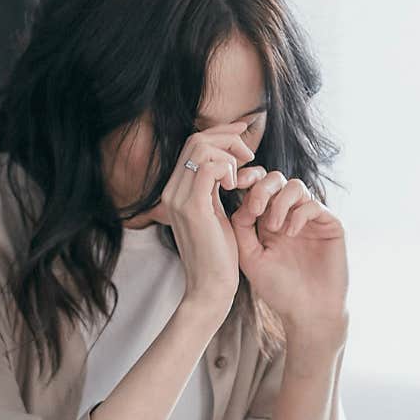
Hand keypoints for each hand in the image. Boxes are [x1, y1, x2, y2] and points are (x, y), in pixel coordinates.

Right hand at [126, 120, 261, 308]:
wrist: (210, 286)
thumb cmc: (218, 253)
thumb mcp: (215, 212)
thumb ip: (215, 187)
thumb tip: (230, 163)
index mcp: (175, 190)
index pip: (193, 144)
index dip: (221, 133)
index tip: (243, 134)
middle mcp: (171, 190)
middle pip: (196, 140)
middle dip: (228, 139)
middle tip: (249, 156)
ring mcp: (177, 198)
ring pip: (201, 148)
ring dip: (229, 154)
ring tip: (243, 176)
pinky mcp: (191, 207)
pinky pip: (208, 168)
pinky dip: (228, 169)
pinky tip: (237, 186)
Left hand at [233, 171, 347, 344]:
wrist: (307, 311)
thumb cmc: (277, 288)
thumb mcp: (250, 257)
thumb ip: (241, 228)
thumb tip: (239, 199)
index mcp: (267, 219)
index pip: (257, 187)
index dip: (245, 180)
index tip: (230, 184)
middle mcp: (289, 214)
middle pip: (276, 179)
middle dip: (262, 188)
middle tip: (255, 208)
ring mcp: (310, 218)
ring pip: (295, 186)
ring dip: (280, 202)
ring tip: (273, 228)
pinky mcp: (330, 225)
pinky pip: (313, 204)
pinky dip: (298, 214)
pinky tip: (289, 233)